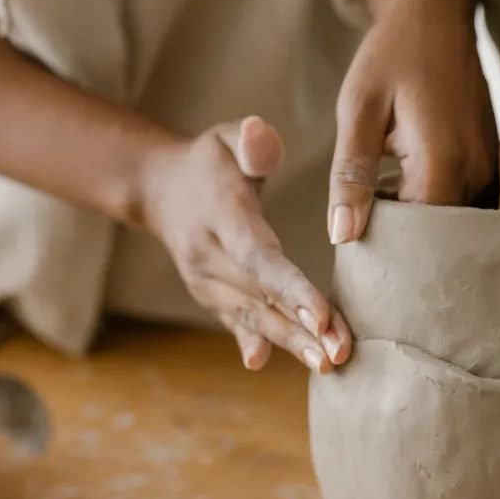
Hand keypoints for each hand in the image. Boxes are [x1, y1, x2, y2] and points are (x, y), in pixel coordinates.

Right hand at [140, 117, 351, 372]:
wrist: (160, 188)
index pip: (260, 258)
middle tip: (339, 354)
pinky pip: (235, 323)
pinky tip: (262, 364)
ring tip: (328, 364)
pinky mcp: (211, 295)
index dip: (291, 289)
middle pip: (261, 297)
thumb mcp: (228, 137)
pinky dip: (250, 344)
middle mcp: (209, 255)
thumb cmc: (211, 161)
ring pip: (252, 317)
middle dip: (302, 328)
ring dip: (290, 344)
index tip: (322, 315)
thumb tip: (260, 133)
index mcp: (223, 217)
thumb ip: (252, 140)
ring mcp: (206, 281)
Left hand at [327, 7, 496, 242]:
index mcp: (442, 162)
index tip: (359, 251)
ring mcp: (488, 167)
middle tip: (367, 237)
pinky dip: (434, 205)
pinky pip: (463, 202)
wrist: (435, 15)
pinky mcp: (489, 161)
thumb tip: (342, 236)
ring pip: (454, 223)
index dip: (388, 250)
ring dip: (420, 225)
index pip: (419, 238)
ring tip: (383, 212)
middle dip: (406, 245)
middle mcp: (476, 171)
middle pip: (441, 237)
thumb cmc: (392, 55)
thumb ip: (350, 174)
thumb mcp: (358, 109)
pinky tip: (403, 190)